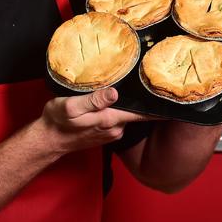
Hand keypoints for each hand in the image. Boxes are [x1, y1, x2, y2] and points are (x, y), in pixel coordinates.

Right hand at [39, 87, 154, 154]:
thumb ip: (94, 100)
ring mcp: (111, 133)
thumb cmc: (58, 121)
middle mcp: (114, 128)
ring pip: (127, 116)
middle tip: (151, 82)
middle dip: (143, 101)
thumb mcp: (71, 106)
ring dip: (130, 106)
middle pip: (136, 114)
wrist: (49, 140)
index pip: (141, 114)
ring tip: (134, 88)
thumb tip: (114, 93)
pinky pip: (118, 120)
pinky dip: (119, 111)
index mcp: (109, 119)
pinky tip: (114, 102)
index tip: (172, 98)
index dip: (157, 107)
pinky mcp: (105, 134)